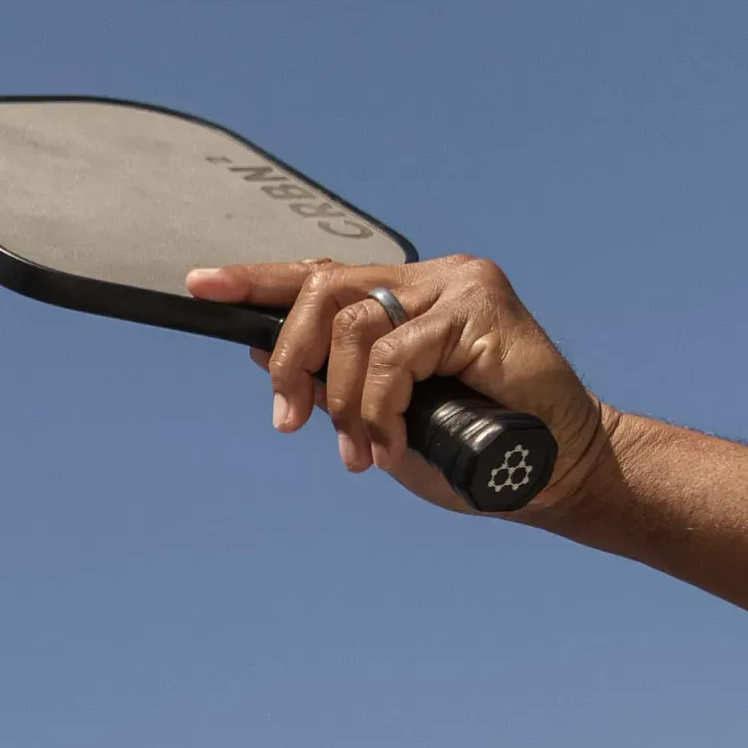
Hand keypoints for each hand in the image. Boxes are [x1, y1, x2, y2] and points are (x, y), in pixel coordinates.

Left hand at [183, 253, 616, 518]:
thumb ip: (329, 377)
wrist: (548, 472)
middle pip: (325, 289)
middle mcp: (430, 277)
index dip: (257, 279)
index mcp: (405, 296)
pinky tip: (395, 439)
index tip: (200, 284)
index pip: (320, 276)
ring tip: (364, 449)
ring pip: (355, 326)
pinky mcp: (481, 305)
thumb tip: (258, 349)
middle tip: (292, 421)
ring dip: (344, 401)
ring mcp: (458, 284)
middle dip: (294, 359)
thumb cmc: (470, 448)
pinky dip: (380, 405)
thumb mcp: (379, 415)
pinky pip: (394, 354)